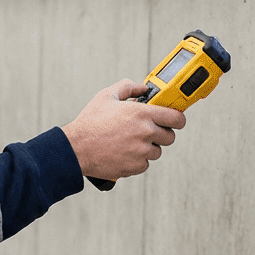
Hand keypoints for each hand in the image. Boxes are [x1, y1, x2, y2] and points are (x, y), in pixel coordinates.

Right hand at [61, 79, 185, 181]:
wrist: (76, 148)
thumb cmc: (90, 122)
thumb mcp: (106, 96)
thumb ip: (127, 87)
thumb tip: (142, 88)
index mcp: (142, 113)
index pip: (176, 118)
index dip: (177, 119)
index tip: (174, 120)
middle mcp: (145, 132)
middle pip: (170, 137)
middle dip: (161, 134)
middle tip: (147, 131)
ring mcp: (141, 151)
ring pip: (157, 151)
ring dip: (148, 148)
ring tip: (130, 142)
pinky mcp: (135, 166)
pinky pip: (145, 164)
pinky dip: (137, 160)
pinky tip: (124, 153)